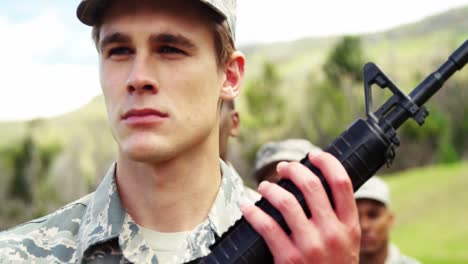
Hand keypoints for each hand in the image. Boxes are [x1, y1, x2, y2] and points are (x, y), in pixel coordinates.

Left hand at [241, 152, 360, 262]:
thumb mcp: (347, 245)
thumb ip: (337, 219)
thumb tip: (316, 187)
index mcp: (350, 226)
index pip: (342, 182)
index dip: (327, 162)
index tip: (314, 154)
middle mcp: (332, 233)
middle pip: (311, 185)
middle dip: (294, 170)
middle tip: (284, 168)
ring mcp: (310, 246)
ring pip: (286, 202)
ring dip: (271, 188)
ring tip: (265, 187)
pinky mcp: (288, 258)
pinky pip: (266, 226)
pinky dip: (252, 212)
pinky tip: (246, 206)